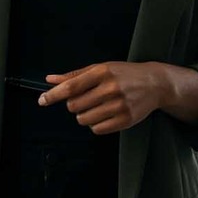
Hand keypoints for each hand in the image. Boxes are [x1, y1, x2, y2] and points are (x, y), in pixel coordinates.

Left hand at [42, 62, 166, 134]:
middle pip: (74, 106)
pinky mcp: (125, 120)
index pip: (71, 86)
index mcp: (102, 72)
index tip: (42, 100)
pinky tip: (104, 114)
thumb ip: (74, 75)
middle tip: (85, 99)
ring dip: (84, 115)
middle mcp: (110, 89)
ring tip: (97, 106)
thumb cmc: (125, 74)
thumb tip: (50, 80)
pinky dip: (96, 124)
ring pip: (84, 119)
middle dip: (74, 105)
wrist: (155, 83)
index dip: (53, 95)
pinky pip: (97, 129)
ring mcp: (119, 106)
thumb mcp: (100, 68)